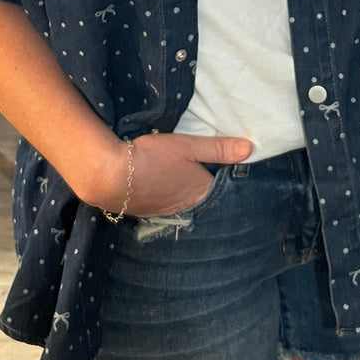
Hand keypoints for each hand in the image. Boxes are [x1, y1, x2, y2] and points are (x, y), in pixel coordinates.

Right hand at [95, 131, 252, 216]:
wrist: (109, 175)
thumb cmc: (152, 157)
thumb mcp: (188, 146)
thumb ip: (218, 148)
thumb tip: (250, 149)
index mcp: (200, 193)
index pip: (219, 188)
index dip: (222, 177)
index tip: (223, 168)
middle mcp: (185, 208)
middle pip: (200, 197)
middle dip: (201, 186)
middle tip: (201, 171)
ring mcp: (163, 212)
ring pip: (179, 202)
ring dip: (180, 192)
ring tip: (178, 178)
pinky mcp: (143, 212)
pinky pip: (161, 205)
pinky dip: (162, 196)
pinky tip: (156, 185)